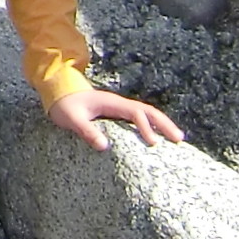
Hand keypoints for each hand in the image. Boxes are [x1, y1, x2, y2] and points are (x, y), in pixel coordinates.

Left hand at [51, 86, 181, 149]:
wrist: (58, 92)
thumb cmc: (65, 105)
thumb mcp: (72, 119)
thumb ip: (86, 131)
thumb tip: (105, 147)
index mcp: (112, 103)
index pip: (136, 113)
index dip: (146, 127)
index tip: (153, 143)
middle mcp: (119, 104)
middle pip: (148, 111)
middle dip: (164, 123)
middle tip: (179, 139)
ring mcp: (119, 108)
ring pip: (146, 113)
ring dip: (162, 123)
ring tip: (176, 138)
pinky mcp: (117, 113)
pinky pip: (139, 118)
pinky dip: (152, 124)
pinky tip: (158, 136)